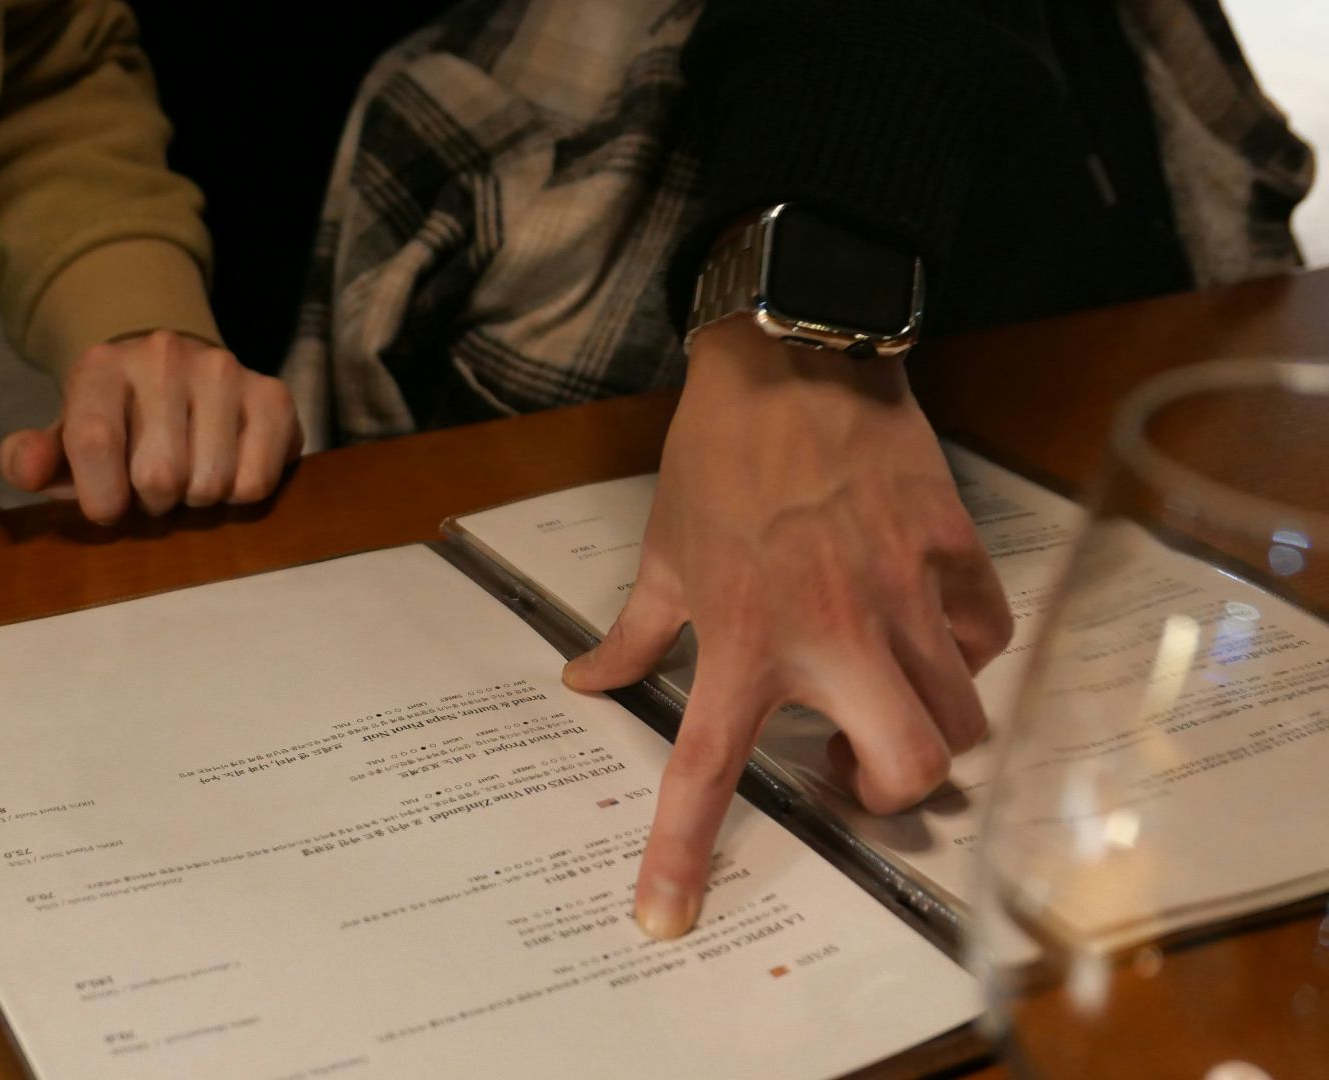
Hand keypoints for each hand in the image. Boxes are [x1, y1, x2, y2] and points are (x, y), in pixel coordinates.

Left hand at [0, 330, 302, 523]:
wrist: (174, 373)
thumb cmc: (113, 425)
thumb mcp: (62, 441)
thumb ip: (30, 458)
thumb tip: (30, 470)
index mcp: (101, 366)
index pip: (95, 441)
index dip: (102, 498)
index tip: (108, 508)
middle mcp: (164, 355)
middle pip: (159, 475)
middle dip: (153, 504)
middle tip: (151, 490)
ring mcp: (224, 371)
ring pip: (211, 484)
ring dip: (196, 502)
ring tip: (187, 479)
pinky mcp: (273, 395)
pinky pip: (257, 481)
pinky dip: (239, 496)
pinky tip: (225, 471)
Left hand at [562, 318, 1011, 938]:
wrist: (797, 353)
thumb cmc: (721, 456)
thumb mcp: (663, 550)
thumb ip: (632, 631)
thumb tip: (586, 682)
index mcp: (742, 638)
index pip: (707, 771)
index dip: (684, 854)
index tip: (667, 917)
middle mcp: (831, 632)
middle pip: (907, 770)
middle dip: (890, 797)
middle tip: (852, 771)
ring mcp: (904, 594)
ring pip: (962, 718)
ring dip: (929, 733)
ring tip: (885, 702)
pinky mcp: (956, 554)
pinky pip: (987, 641)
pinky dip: (964, 656)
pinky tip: (926, 633)